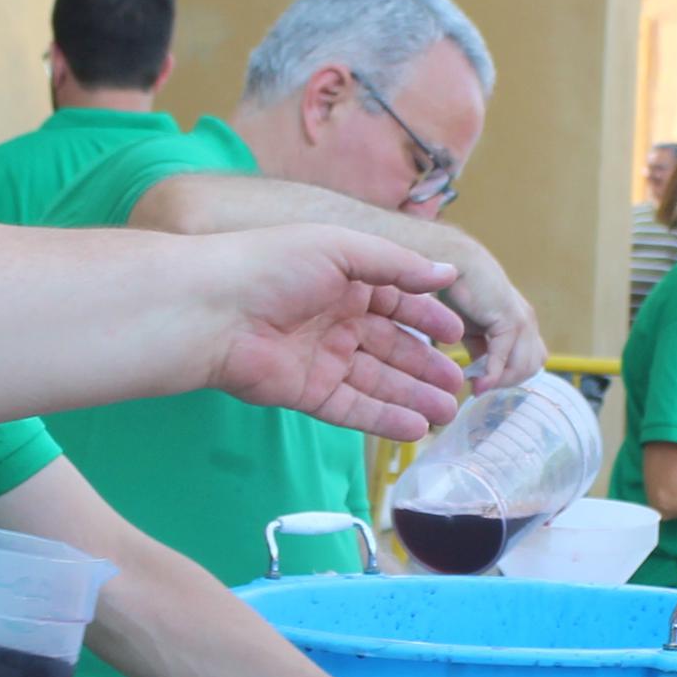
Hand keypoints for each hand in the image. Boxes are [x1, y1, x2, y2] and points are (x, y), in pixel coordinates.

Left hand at [202, 228, 471, 441]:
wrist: (214, 310)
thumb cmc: (273, 266)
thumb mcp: (341, 249)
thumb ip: (397, 264)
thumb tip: (448, 273)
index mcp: (345, 281)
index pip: (398, 303)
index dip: (429, 320)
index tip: (460, 337)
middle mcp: (337, 321)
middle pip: (393, 349)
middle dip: (428, 368)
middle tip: (462, 387)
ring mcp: (322, 360)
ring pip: (379, 383)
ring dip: (414, 397)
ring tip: (449, 412)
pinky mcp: (307, 393)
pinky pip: (353, 409)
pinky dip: (384, 419)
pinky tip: (415, 428)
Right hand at [435, 246, 548, 393]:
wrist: (452, 265)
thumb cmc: (460, 292)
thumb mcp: (473, 330)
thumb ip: (481, 352)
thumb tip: (483, 376)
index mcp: (522, 323)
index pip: (532, 360)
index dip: (511, 376)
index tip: (486, 383)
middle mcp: (528, 321)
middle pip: (533, 366)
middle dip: (507, 382)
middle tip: (481, 385)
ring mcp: (522, 319)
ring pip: (525, 365)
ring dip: (501, 380)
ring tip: (477, 383)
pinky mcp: (509, 318)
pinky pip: (505, 355)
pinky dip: (492, 372)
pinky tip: (477, 381)